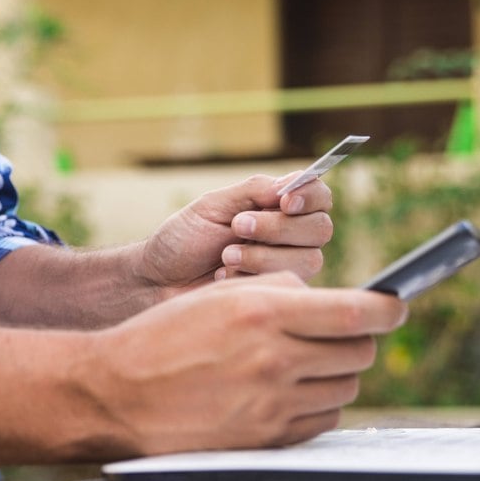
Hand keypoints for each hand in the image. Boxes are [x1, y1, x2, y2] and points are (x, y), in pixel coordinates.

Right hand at [83, 272, 406, 454]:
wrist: (116, 394)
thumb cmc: (162, 337)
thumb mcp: (218, 295)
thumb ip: (280, 290)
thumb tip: (328, 302)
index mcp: (264, 314)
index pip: (358, 314)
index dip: (387, 308)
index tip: (395, 305)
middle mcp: (275, 361)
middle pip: (360, 353)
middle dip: (356, 339)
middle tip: (335, 333)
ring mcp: (273, 406)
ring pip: (345, 388)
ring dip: (334, 373)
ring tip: (300, 363)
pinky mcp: (267, 439)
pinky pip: (321, 420)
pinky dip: (315, 404)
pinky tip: (285, 392)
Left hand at [137, 174, 333, 292]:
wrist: (159, 280)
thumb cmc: (185, 238)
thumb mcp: (213, 206)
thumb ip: (254, 192)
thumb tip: (291, 185)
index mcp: (278, 206)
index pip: (319, 196)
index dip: (310, 196)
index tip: (284, 201)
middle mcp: (291, 236)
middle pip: (321, 229)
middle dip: (278, 228)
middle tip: (237, 227)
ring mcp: (287, 267)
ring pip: (309, 260)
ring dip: (263, 256)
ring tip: (225, 256)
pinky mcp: (278, 295)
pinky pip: (287, 287)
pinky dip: (252, 278)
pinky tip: (224, 276)